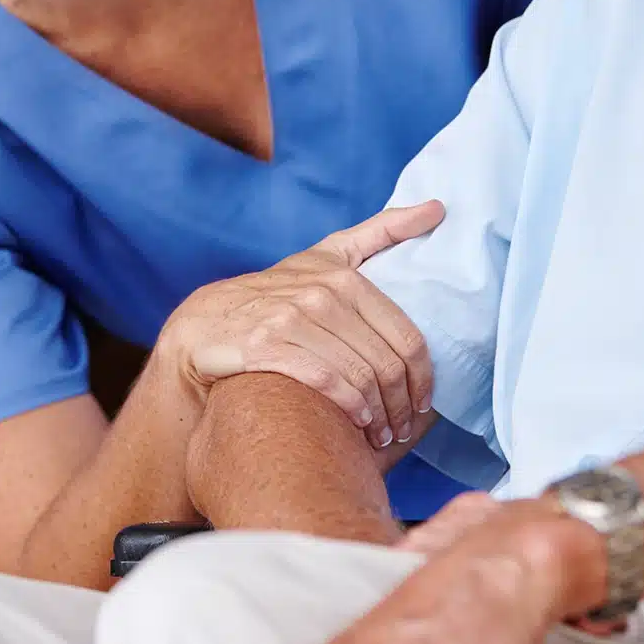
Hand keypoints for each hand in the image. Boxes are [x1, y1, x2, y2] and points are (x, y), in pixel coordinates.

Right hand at [157, 201, 443, 450]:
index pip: (406, 338)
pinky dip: (348, 409)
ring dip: (377, 416)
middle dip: (401, 405)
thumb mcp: (326, 256)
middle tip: (401, 430)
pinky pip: (325, 383)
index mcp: (344, 275)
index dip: (422, 379)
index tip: (423, 403)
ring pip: (359, 377)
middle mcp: (320, 292)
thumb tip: (439, 207)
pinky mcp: (265, 345)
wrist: (204, 325)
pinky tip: (355, 425)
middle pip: (386, 364)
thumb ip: (380, 233)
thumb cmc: (277, 294)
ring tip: (381, 435)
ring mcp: (291, 318)